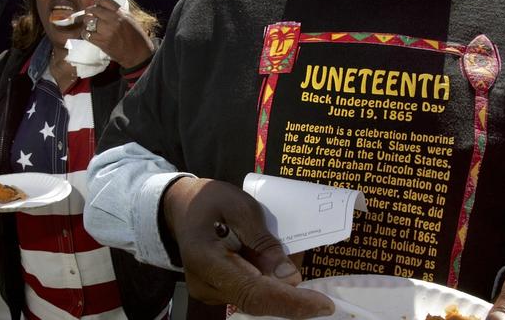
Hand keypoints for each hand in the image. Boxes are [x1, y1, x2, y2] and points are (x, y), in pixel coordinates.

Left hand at [82, 0, 153, 67]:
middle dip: (90, 12)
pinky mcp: (102, 42)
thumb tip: (99, 1)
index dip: (97, 2)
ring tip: (91, 26)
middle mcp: (113, 20)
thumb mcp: (130, 19)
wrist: (138, 54)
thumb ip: (116, 10)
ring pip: (88, 20)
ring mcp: (107, 31)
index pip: (103, 0)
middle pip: (94, 9)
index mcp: (121, 13)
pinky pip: (86, 34)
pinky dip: (85, 34)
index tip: (95, 5)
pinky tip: (90, 35)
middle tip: (91, 16)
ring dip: (87, 23)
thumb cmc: (136, 37)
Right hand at [163, 177, 334, 318]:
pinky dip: (270, 282)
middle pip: (256, 301)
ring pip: (255, 299)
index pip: (252, 293)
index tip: (322, 305)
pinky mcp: (218, 292)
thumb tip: (290, 277)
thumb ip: (263, 241)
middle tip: (313, 279)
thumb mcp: (240, 207)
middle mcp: (206, 286)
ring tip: (290, 257)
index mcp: (206, 261)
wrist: (182, 207)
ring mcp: (210, 292)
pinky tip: (277, 264)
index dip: (289, 302)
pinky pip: (250, 293)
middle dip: (291, 294)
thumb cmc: (210, 200)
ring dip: (281, 285)